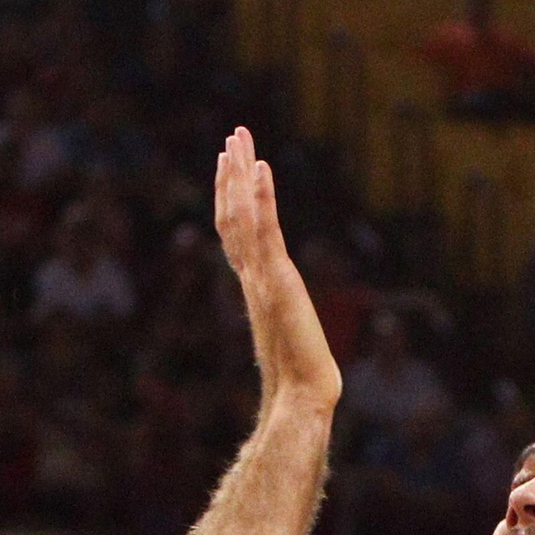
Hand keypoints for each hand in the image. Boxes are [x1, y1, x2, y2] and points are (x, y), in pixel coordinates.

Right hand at [215, 128, 341, 421]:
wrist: (303, 397)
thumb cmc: (302, 381)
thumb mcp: (292, 341)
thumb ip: (284, 327)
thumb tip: (287, 332)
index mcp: (256, 287)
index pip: (238, 234)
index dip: (231, 199)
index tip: (231, 167)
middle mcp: (254, 277)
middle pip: (233, 216)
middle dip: (230, 175)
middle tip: (231, 136)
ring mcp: (263, 277)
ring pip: (242, 217)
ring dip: (238, 175)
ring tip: (237, 139)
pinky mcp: (277, 281)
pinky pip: (265, 231)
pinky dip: (260, 198)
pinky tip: (260, 169)